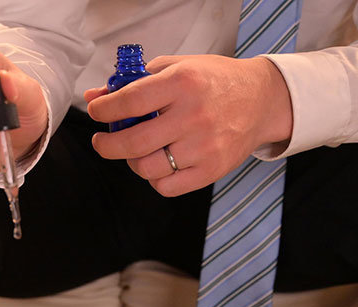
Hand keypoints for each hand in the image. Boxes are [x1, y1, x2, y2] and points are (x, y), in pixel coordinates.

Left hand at [85, 55, 292, 196]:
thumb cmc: (213, 81)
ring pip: (148, 168)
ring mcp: (204, 146)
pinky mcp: (212, 170)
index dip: (104, 110)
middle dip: (106, 145)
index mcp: (182, 83)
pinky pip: (167, 187)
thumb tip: (95, 97)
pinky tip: (157, 164)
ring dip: (131, 162)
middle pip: (134, 142)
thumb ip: (135, 82)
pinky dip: (154, 179)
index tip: (96, 112)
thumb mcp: (177, 67)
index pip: (130, 101)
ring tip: (135, 151)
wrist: (262, 99)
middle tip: (101, 142)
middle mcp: (193, 115)